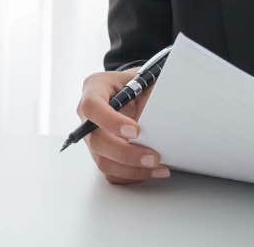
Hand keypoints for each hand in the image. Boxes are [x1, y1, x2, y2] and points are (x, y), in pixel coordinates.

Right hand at [75, 69, 169, 183]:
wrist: (137, 91)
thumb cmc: (139, 82)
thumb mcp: (145, 78)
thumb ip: (150, 93)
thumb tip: (164, 115)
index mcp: (95, 88)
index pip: (92, 106)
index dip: (110, 121)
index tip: (135, 130)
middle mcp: (88, 115)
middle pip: (96, 141)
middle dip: (125, 153)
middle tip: (152, 157)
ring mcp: (93, 137)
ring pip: (103, 161)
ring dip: (131, 169)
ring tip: (158, 167)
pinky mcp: (101, 153)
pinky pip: (112, 172)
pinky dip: (132, 175)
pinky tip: (151, 171)